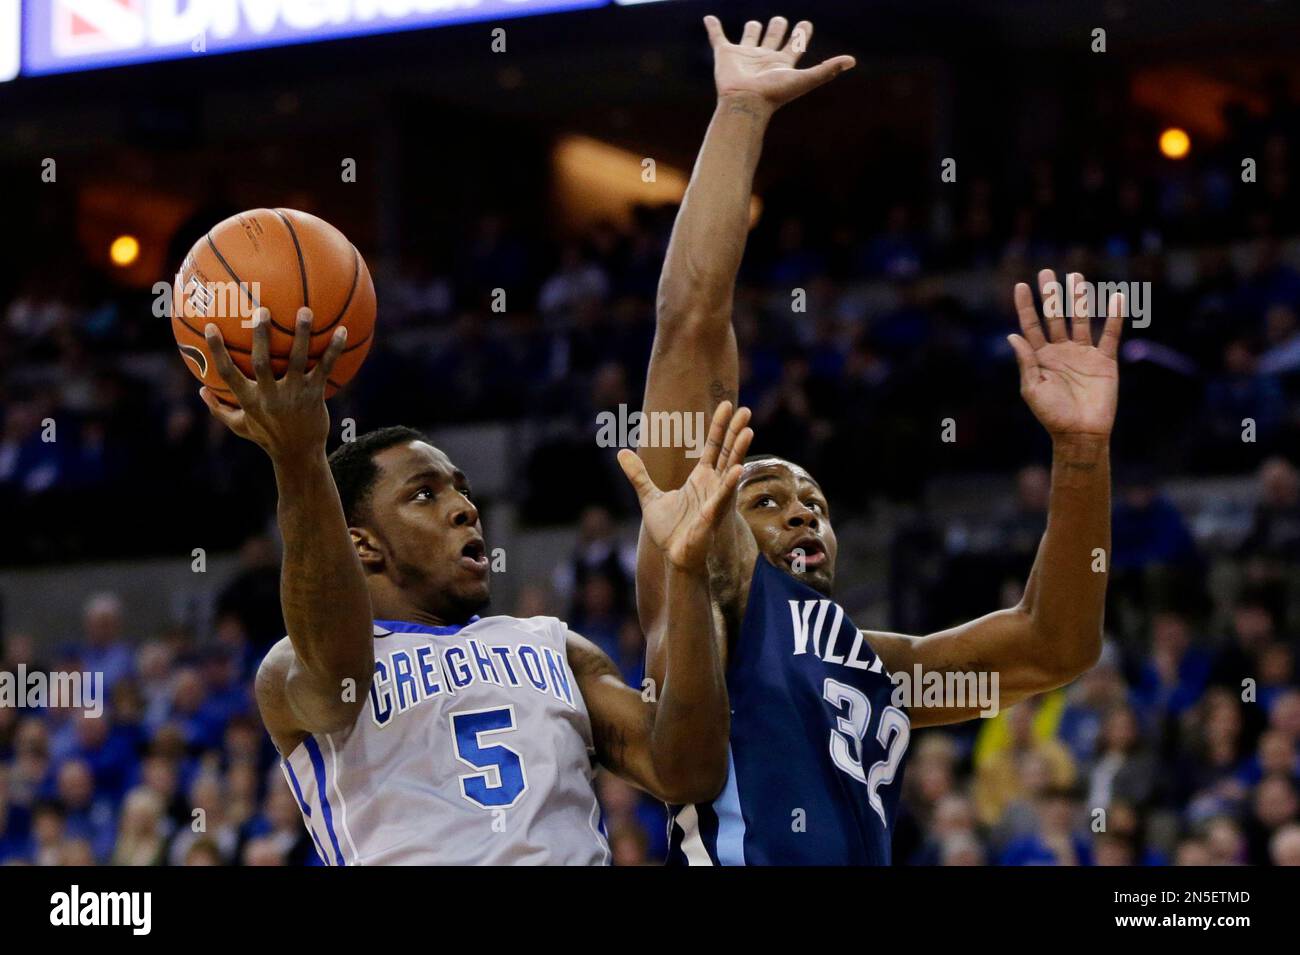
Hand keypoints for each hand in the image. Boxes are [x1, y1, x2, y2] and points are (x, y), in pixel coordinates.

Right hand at [199, 308, 346, 462]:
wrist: (299, 454)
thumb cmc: (268, 437)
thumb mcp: (240, 426)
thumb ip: (219, 409)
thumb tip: (200, 390)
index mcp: (249, 399)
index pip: (227, 373)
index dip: (217, 350)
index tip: (210, 326)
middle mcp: (270, 395)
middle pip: (262, 362)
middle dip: (261, 336)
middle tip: (261, 310)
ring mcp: (294, 394)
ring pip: (297, 360)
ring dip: (301, 335)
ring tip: (305, 311)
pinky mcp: (315, 394)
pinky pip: (325, 368)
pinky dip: (334, 350)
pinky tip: (342, 331)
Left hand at [618, 402, 753, 573]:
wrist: (674, 556)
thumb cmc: (669, 531)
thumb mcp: (649, 497)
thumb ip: (638, 475)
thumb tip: (621, 452)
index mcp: (701, 478)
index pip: (714, 446)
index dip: (719, 426)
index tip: (726, 405)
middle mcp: (713, 484)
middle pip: (727, 452)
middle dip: (735, 431)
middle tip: (745, 409)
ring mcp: (716, 498)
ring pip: (730, 469)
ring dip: (738, 451)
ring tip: (747, 430)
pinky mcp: (712, 514)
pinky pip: (723, 496)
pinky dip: (730, 483)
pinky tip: (738, 468)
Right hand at [705, 15, 854, 111]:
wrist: (745, 102)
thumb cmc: (773, 94)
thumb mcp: (804, 79)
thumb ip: (827, 70)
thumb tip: (852, 61)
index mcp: (782, 63)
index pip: (795, 44)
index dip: (801, 33)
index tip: (806, 24)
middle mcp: (764, 58)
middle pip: (772, 38)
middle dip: (777, 28)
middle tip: (780, 20)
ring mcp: (744, 56)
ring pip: (749, 38)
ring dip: (752, 30)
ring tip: (754, 25)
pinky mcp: (726, 55)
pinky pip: (718, 38)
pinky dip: (713, 28)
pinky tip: (709, 18)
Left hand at [1009, 271, 1122, 440]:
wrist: (1080, 434)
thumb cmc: (1052, 416)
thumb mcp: (1032, 389)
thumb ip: (1026, 361)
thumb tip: (1012, 335)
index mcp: (1040, 358)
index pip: (1031, 326)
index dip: (1026, 307)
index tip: (1021, 286)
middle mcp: (1061, 351)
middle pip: (1055, 317)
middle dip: (1051, 295)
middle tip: (1047, 272)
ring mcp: (1083, 354)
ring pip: (1081, 320)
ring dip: (1079, 299)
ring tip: (1076, 277)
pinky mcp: (1104, 361)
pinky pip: (1110, 335)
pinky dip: (1114, 317)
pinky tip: (1117, 297)